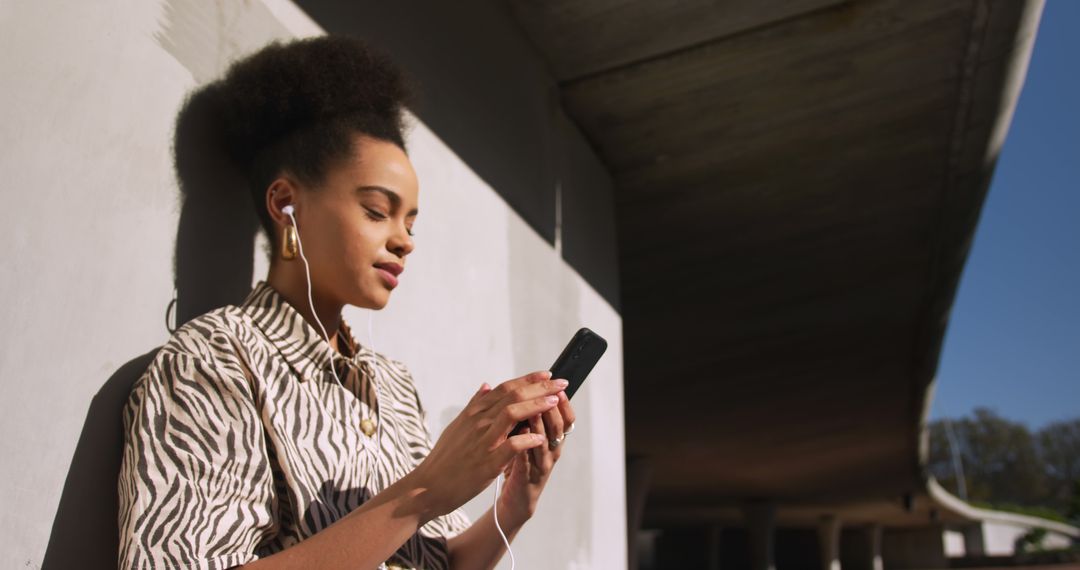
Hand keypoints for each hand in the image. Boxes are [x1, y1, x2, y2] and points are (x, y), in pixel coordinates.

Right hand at [409, 371, 568, 520]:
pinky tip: (541, 437)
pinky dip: (527, 439)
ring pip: (512, 414)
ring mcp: (483, 441)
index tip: (547, 374)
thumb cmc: (444, 458)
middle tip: (561, 382)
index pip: (505, 388)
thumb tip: (486, 385)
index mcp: (474, 412)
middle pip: (513, 396)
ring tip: (554, 401)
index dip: (528, 379)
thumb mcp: (457, 425)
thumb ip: (474, 405)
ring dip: (536, 405)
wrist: (428, 486)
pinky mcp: (487, 462)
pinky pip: (511, 446)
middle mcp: (479, 422)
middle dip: (540, 387)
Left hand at [495, 385, 575, 528]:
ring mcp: (540, 466)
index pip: (565, 418)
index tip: (557, 385)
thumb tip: (529, 387)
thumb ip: (529, 415)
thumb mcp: (527, 436)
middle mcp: (551, 451)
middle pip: (558, 428)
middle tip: (548, 393)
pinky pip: (526, 464)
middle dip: (553, 409)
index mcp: (552, 439)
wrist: (516, 497)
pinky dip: (523, 451)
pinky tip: (518, 441)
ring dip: (539, 427)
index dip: (563, 402)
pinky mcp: (526, 479)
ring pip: (544, 444)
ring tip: (533, 411)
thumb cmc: (521, 462)